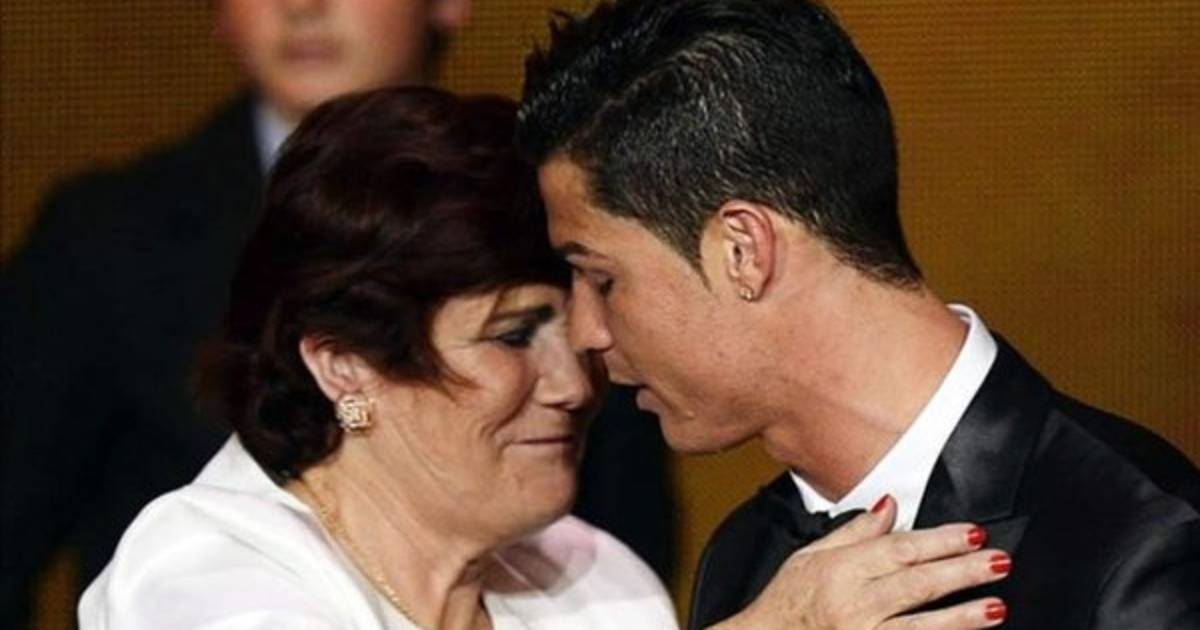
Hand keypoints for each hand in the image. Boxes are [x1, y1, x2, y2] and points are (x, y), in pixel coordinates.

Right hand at [710, 495, 1008, 629]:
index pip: (899, 550)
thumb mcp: (810, 557)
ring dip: (961, 616)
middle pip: (916, 584)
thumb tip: (890, 504)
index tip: (972, 533)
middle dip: (961, 571)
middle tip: (998, 560)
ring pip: (920, 626)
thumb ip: (855, 532)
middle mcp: (851, 604)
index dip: (939, 540)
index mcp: (838, 571)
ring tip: (996, 606)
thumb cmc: (785, 603)